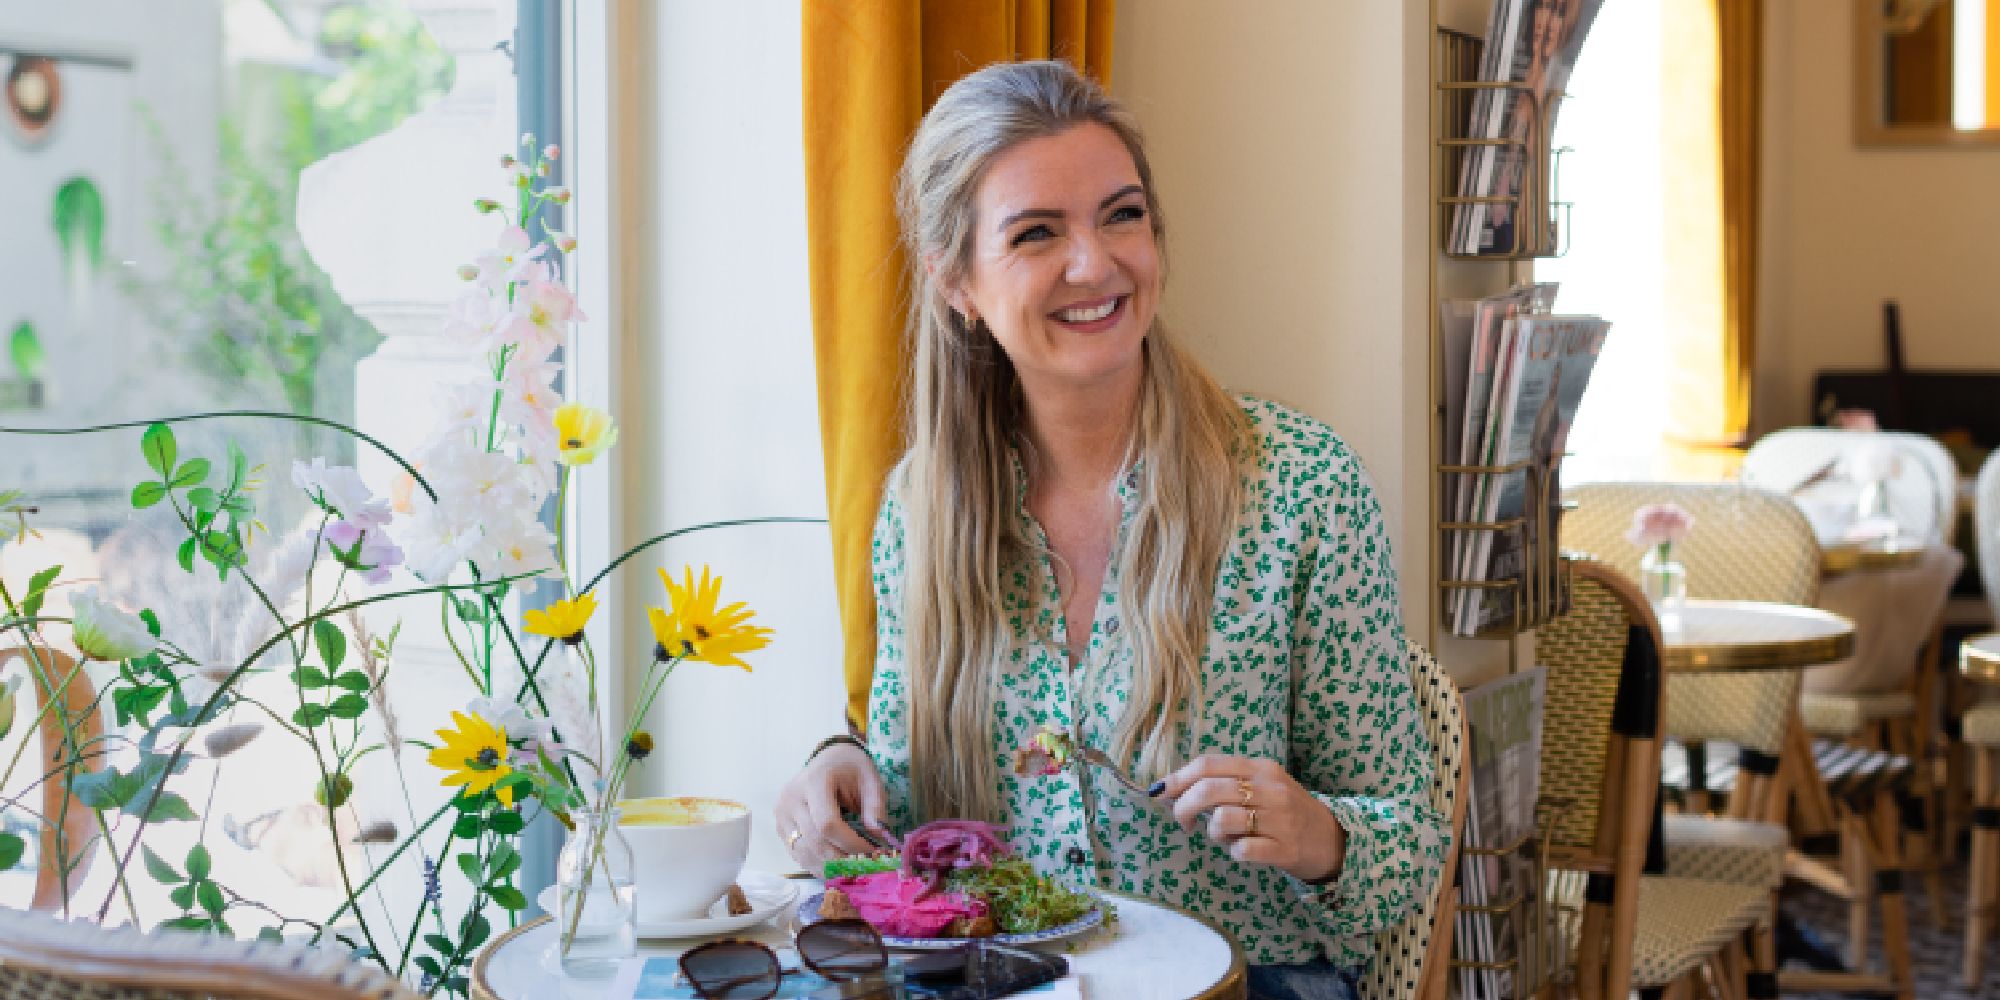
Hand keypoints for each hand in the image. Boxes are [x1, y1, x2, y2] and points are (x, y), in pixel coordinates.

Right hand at [773, 743, 894, 871]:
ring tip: (854, 869)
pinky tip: (836, 866)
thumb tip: (877, 836)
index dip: (850, 843)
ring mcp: (782, 814)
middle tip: (865, 866)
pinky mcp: (781, 827)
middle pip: (814, 841)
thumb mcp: (870, 779)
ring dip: (830, 867)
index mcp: (813, 782)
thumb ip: (875, 806)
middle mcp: (791, 799)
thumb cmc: (850, 768)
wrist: (828, 759)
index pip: (827, 823)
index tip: (872, 852)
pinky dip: (818, 865)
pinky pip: (798, 854)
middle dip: (843, 859)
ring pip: (804, 853)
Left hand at [1157, 753, 1346, 882]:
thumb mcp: (1262, 786)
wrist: (1332, 839)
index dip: (1178, 778)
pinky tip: (1243, 851)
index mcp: (1260, 769)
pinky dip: (1235, 852)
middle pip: (1209, 790)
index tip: (1161, 793)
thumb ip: (1226, 783)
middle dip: (1184, 807)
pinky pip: (1243, 850)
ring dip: (1214, 833)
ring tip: (1225, 837)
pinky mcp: (1285, 848)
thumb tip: (1173, 789)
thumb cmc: (1286, 812)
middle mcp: (1270, 789)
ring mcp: (1279, 819)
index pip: (1208, 764)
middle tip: (1183, 823)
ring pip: (1223, 820)